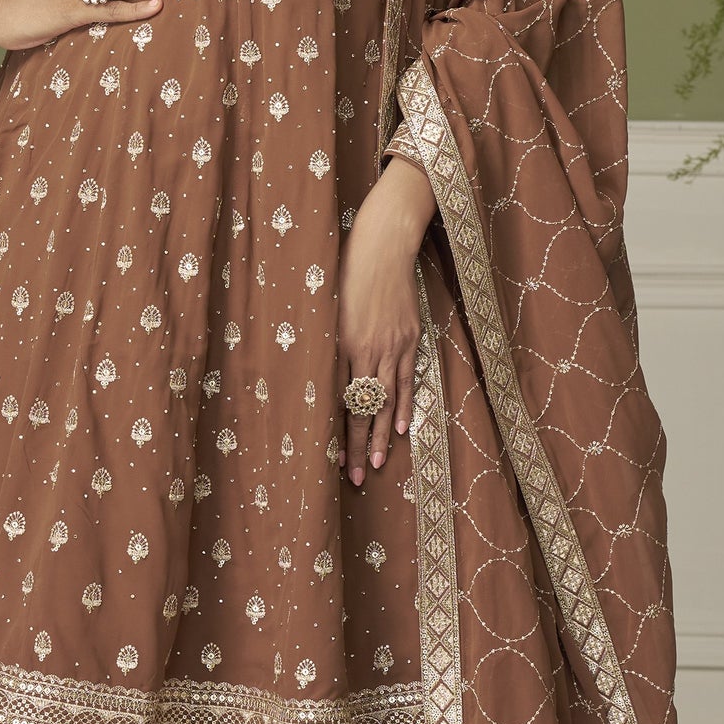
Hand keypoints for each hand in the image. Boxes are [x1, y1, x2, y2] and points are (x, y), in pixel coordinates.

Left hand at [338, 157, 436, 485]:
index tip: (335, 462)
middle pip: (363, 409)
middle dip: (360, 446)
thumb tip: (313, 375)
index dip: (339, 434)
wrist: (381, 245)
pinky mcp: (410, 338)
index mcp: (340, 345)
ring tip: (380, 464)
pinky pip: (408, 379)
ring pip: (387, 400)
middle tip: (358, 478)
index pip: (339, 402)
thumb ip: (322, 342)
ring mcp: (392, 346)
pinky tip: (403, 428)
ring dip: (384, 435)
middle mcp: (366, 350)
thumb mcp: (324, 308)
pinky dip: (405, 405)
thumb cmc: (344, 273)